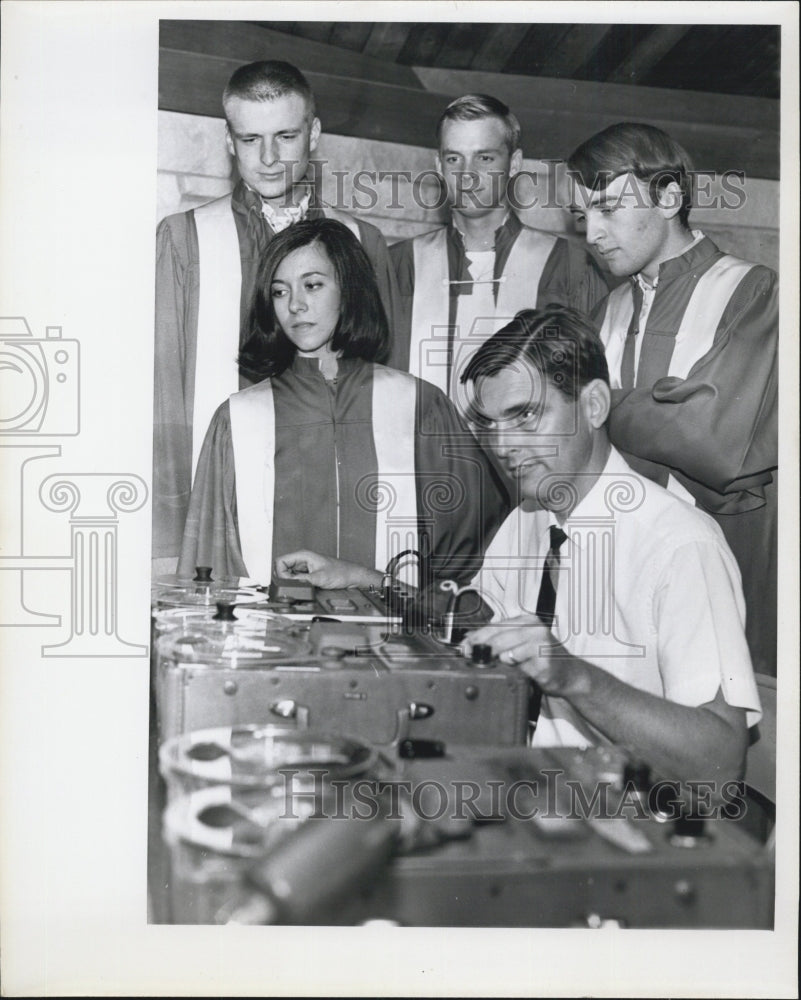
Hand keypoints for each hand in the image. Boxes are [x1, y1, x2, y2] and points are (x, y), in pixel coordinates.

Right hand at [274, 550, 381, 589]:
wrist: (351, 577)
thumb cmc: (341, 572)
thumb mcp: (319, 578)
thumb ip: (302, 580)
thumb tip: (289, 583)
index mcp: (303, 555)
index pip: (281, 561)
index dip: (280, 572)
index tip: (286, 581)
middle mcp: (303, 560)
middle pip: (283, 568)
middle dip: (284, 578)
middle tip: (292, 585)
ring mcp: (305, 567)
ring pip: (288, 574)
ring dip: (291, 582)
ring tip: (300, 586)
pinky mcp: (308, 574)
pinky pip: (296, 579)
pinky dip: (296, 584)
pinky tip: (303, 587)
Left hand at [461, 614, 585, 697]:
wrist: (570, 674)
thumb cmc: (542, 658)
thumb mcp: (521, 643)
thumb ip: (499, 639)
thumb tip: (469, 640)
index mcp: (527, 621)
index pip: (495, 626)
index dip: (476, 637)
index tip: (463, 647)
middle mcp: (534, 629)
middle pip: (498, 638)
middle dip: (481, 649)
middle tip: (471, 657)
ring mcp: (540, 644)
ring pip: (506, 651)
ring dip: (498, 660)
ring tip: (501, 665)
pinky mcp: (544, 662)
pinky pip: (519, 666)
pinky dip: (513, 669)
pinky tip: (516, 671)